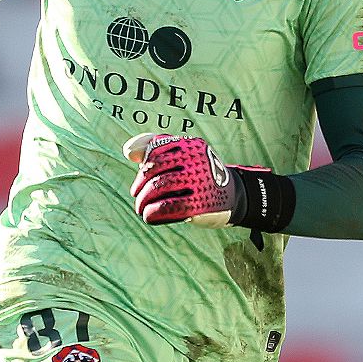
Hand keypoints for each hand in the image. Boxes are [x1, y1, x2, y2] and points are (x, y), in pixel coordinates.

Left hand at [123, 133, 264, 226]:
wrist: (233, 196)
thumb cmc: (198, 175)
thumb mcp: (183, 156)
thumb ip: (154, 148)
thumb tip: (128, 151)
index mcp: (191, 145)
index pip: (155, 150)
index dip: (143, 165)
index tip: (142, 176)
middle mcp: (196, 160)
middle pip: (154, 169)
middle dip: (140, 184)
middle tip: (137, 195)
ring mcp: (200, 182)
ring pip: (158, 187)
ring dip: (143, 200)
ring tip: (141, 208)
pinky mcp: (200, 204)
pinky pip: (168, 207)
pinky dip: (153, 212)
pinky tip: (149, 216)